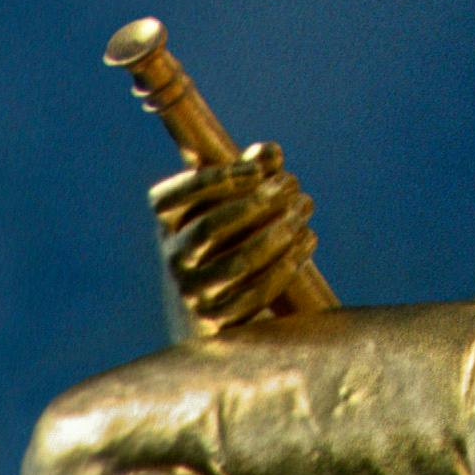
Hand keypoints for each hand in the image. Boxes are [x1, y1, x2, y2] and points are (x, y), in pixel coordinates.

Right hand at [153, 142, 323, 337]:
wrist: (208, 310)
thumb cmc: (225, 239)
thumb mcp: (228, 203)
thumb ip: (250, 170)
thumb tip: (270, 152)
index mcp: (167, 223)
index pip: (172, 197)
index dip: (214, 178)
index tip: (258, 168)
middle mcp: (173, 259)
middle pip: (209, 227)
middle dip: (256, 202)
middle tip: (292, 184)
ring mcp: (193, 293)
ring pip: (239, 262)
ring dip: (279, 232)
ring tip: (304, 208)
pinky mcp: (218, 321)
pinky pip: (257, 292)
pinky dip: (287, 263)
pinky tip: (308, 238)